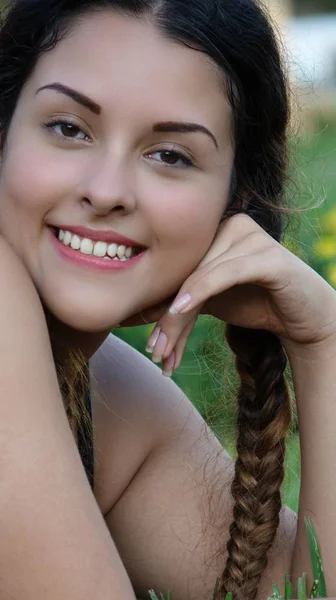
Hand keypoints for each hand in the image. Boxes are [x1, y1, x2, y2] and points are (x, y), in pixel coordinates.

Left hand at [142, 214, 335, 375]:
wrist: (304, 318)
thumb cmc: (255, 304)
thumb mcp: (208, 302)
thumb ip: (176, 301)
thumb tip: (130, 312)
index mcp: (213, 230)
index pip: (176, 267)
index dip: (155, 301)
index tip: (133, 332)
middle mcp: (230, 225)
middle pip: (185, 272)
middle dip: (166, 317)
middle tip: (152, 350)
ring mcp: (250, 235)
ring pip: (199, 276)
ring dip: (177, 316)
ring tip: (161, 348)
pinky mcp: (268, 255)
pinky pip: (226, 271)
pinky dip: (202, 290)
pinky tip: (180, 307)